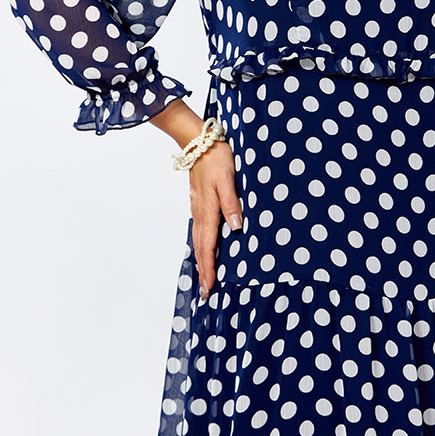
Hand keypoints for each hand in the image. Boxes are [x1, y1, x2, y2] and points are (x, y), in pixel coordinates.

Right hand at [188, 139, 242, 300]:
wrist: (199, 142)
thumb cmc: (216, 159)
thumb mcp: (228, 179)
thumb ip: (232, 203)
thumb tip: (236, 228)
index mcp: (208, 211)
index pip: (208, 246)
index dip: (209, 268)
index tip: (209, 288)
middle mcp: (200, 214)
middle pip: (200, 248)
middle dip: (203, 271)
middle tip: (205, 293)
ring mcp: (198, 209)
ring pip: (198, 241)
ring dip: (201, 260)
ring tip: (203, 277)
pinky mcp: (199, 203)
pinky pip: (199, 231)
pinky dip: (200, 246)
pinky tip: (203, 248)